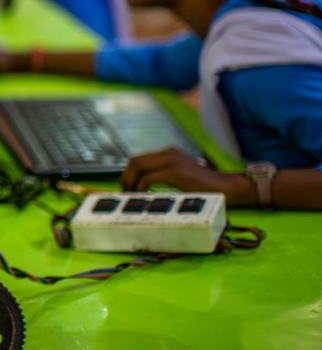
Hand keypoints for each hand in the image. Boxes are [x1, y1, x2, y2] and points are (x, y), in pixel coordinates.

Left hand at [121, 147, 253, 203]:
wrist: (225, 187)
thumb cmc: (203, 186)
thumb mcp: (179, 176)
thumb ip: (163, 174)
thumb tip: (141, 183)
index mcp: (169, 153)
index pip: (139, 158)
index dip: (129, 173)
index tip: (126, 186)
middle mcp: (168, 153)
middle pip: (134, 161)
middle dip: (126, 177)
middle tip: (125, 192)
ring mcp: (171, 160)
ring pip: (138, 167)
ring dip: (130, 182)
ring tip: (131, 195)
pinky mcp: (174, 172)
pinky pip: (148, 178)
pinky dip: (141, 188)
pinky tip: (143, 197)